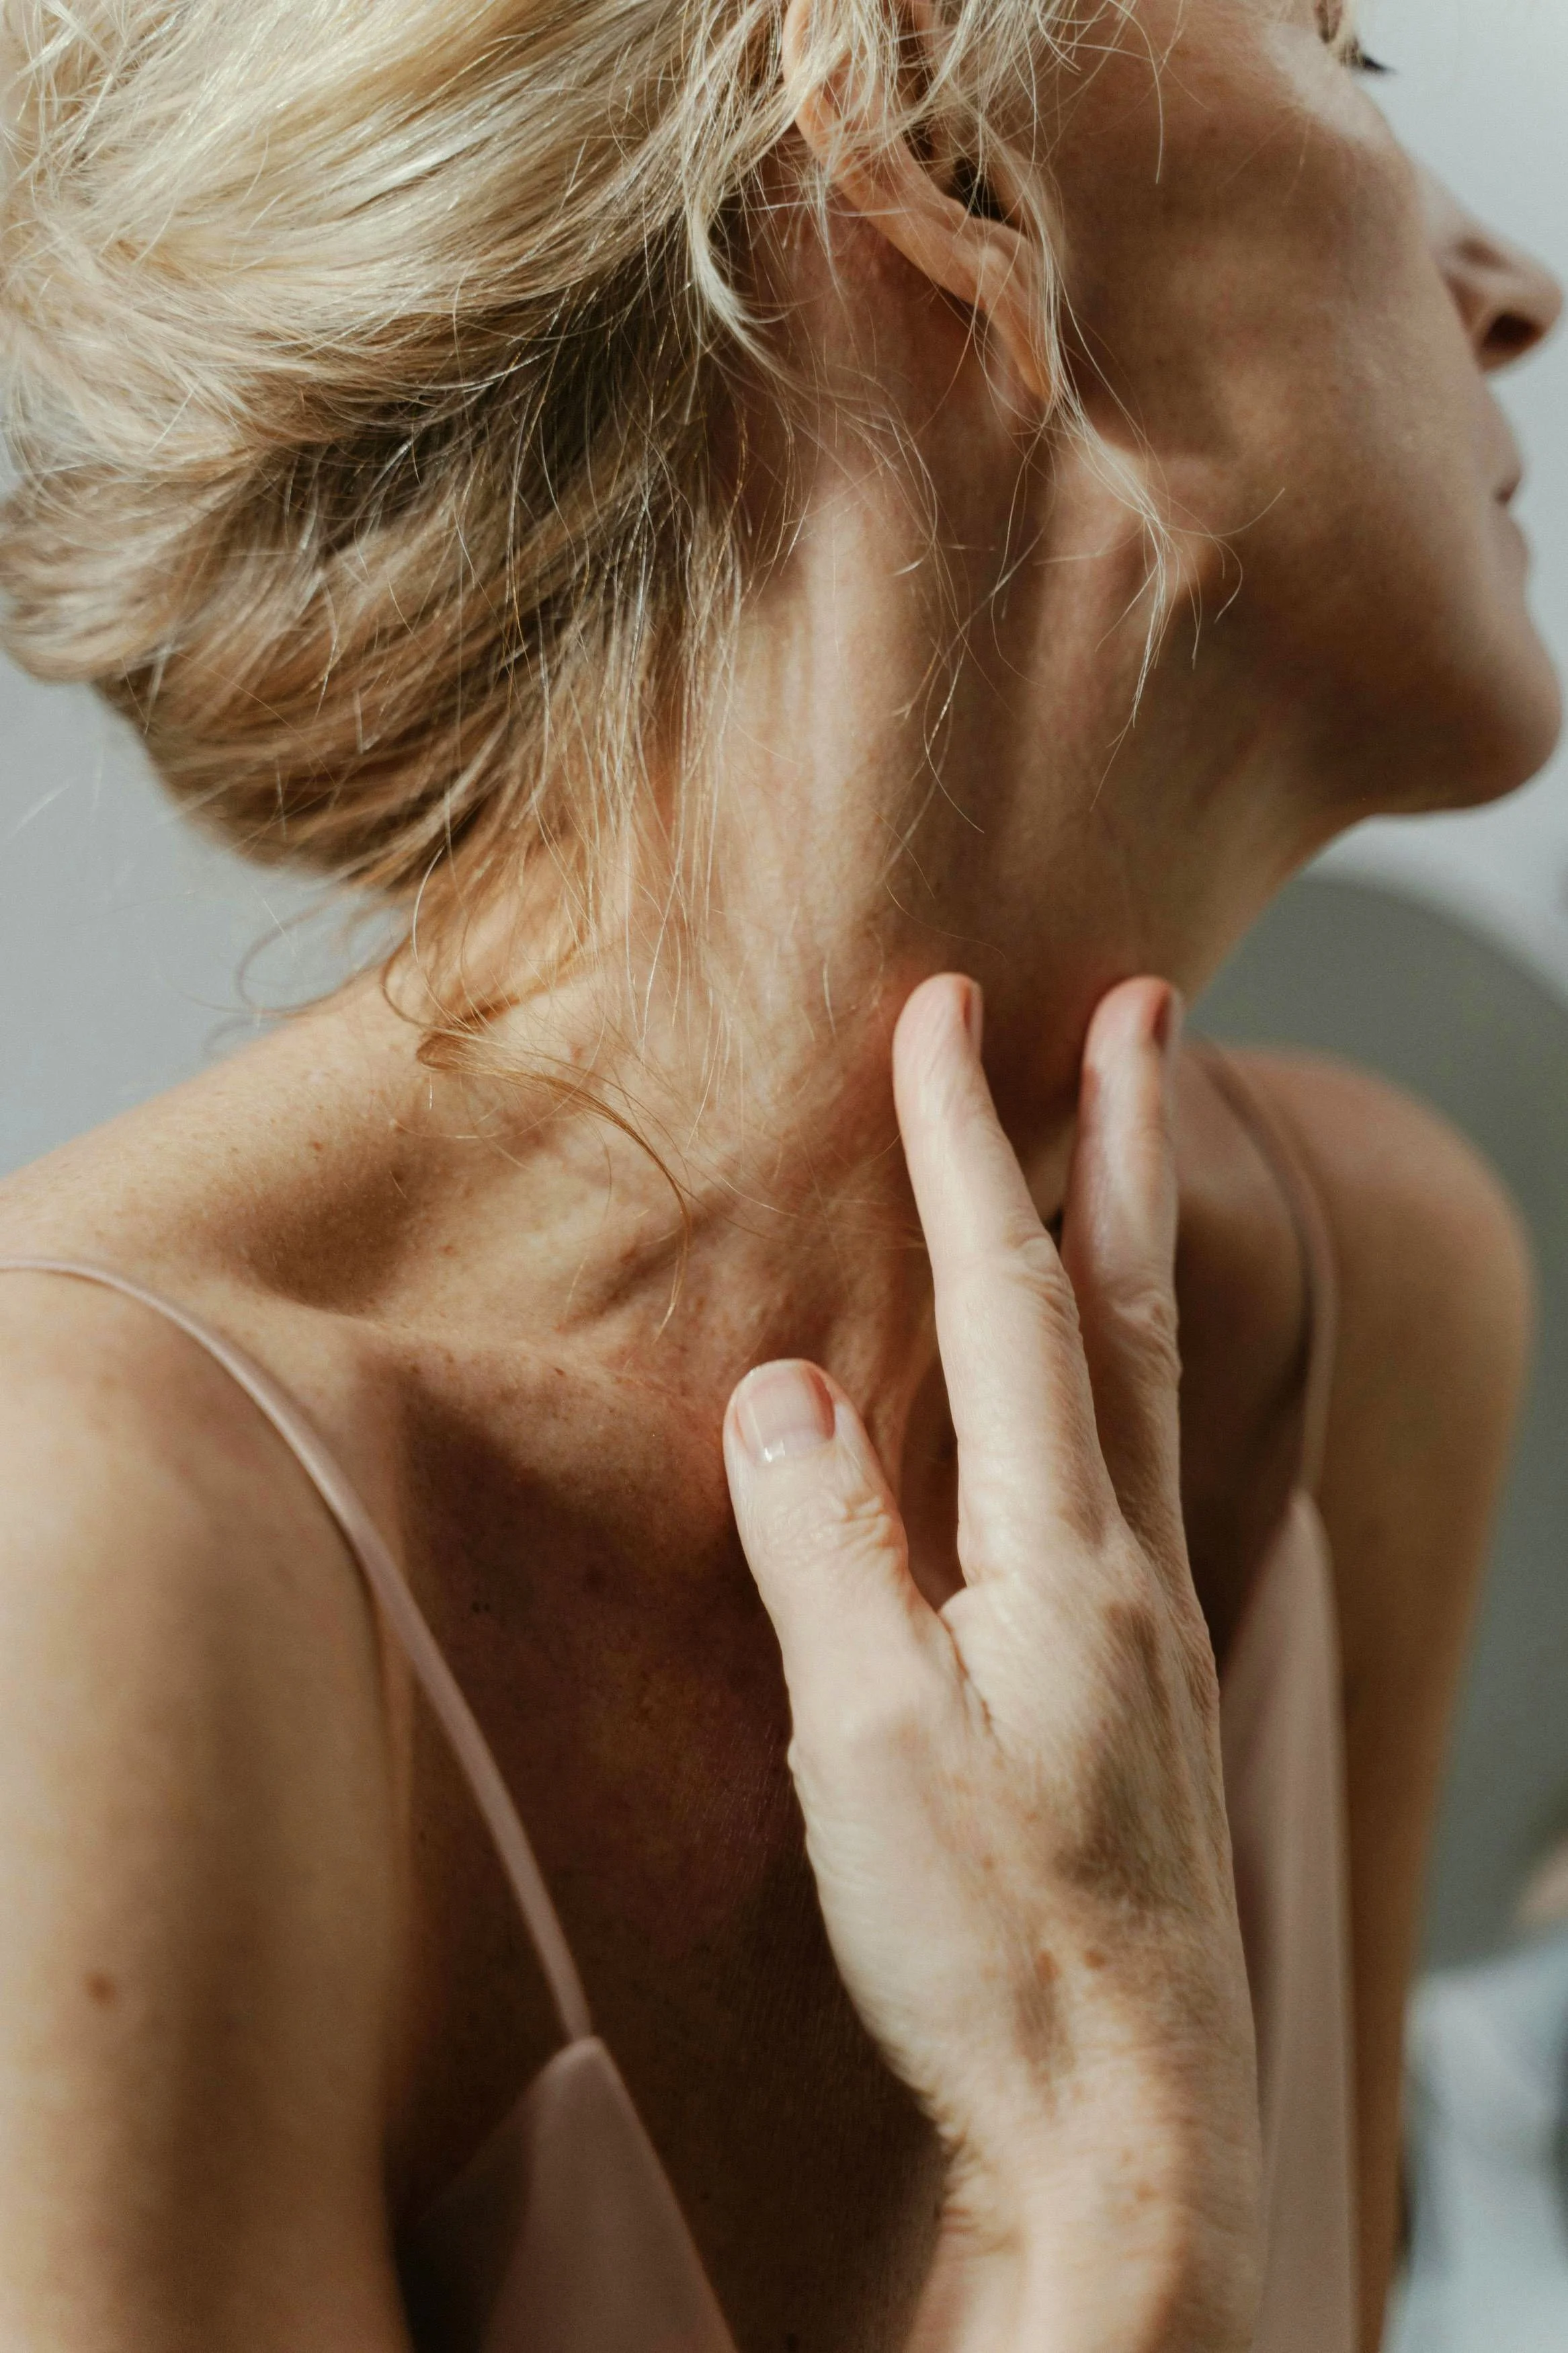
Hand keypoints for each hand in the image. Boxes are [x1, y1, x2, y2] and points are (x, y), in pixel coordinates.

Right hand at [723, 975, 1261, 2352]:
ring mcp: (1153, 1624)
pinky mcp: (1142, 1686)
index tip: (943, 1012)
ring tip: (1125, 1154)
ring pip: (1147, 1384)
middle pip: (1126, 1306)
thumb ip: (826, 1547)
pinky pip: (1136, 1470)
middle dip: (1122, 1140)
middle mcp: (1130, 1563)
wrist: (1128, 2123)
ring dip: (1132, 1245)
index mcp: (1061, 1554)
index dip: (968, 1146)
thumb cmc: (991, 1943)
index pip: (1008, 1300)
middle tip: (1145, 1005)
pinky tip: (1095, 1399)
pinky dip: (1118, 1374)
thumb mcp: (870, 1742)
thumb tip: (783, 1386)